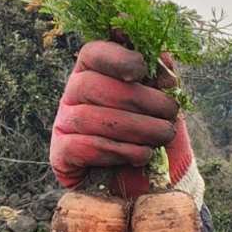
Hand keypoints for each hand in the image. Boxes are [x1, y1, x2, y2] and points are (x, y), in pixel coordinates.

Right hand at [50, 41, 194, 198]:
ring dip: (136, 127)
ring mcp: (64, 123)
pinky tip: (141, 155)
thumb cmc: (154, 131)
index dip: (116, 58)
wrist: (147, 178)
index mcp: (94, 72)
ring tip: (163, 136)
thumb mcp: (163, 101)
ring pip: (90, 117)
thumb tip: (159, 55)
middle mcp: (73, 95)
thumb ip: (161, 77)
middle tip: (170, 113)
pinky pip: (84, 146)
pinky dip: (119, 151)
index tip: (141, 69)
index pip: (93, 53)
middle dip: (139, 100)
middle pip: (92, 86)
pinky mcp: (61, 154)